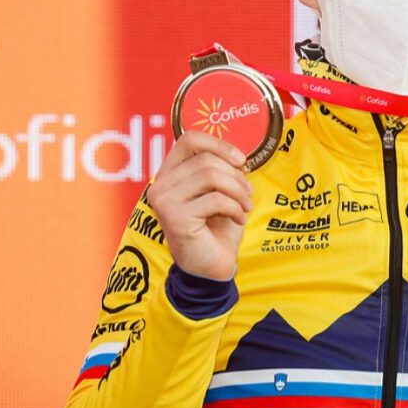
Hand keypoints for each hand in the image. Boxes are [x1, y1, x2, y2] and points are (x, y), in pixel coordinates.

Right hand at [147, 132, 253, 280]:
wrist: (211, 267)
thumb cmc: (216, 229)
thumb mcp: (220, 193)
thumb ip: (221, 171)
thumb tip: (238, 157)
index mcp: (169, 174)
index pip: (189, 139)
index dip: (219, 144)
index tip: (241, 161)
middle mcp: (160, 185)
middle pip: (205, 160)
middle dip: (235, 175)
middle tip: (247, 193)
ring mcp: (164, 201)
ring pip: (211, 176)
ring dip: (237, 191)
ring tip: (245, 206)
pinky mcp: (175, 218)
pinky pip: (215, 200)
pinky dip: (235, 208)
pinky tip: (237, 220)